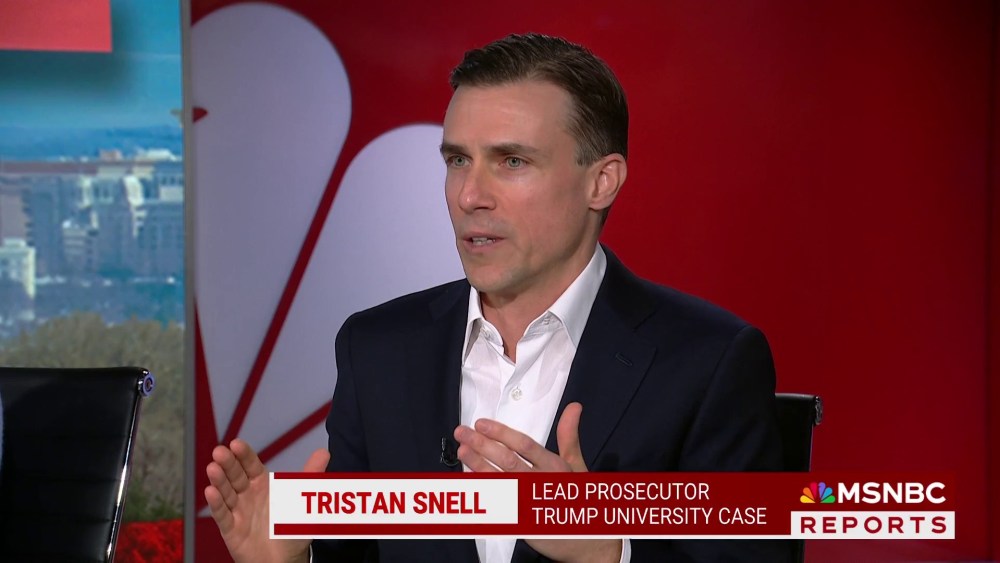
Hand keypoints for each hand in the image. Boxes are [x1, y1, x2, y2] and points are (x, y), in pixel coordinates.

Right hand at [204, 438, 329, 562]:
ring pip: (226, 492)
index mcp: (263, 484)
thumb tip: (324, 451)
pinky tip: (210, 492)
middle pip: (235, 475)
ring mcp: (238, 511)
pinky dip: (217, 504)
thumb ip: (310, 474)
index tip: (236, 443)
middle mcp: (247, 494)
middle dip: (227, 463)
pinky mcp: (231, 529)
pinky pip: (223, 515)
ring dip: (219, 480)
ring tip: (212, 468)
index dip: (244, 454)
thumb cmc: (291, 528)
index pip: (251, 465)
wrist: (284, 559)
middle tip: (220, 452)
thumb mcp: (302, 499)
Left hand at [454, 403, 621, 562]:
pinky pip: (497, 504)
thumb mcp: (577, 466)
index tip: (481, 423)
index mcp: (555, 467)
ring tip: (461, 450)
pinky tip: (469, 480)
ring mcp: (530, 504)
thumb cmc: (579, 499)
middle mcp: (542, 484)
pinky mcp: (521, 523)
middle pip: (507, 461)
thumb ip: (569, 437)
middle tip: (461, 432)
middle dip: (482, 444)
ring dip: (477, 465)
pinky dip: (483, 491)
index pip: (524, 445)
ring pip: (499, 481)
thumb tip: (574, 406)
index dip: (501, 433)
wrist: (587, 542)